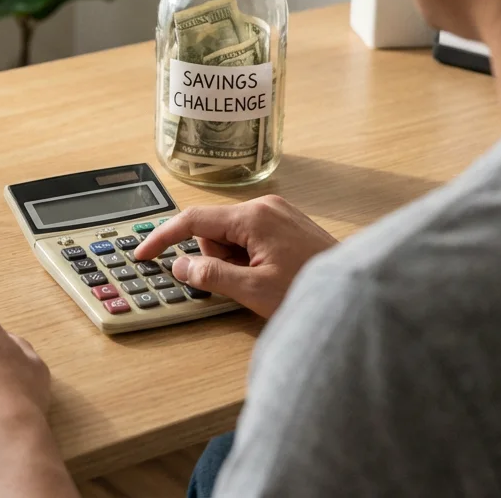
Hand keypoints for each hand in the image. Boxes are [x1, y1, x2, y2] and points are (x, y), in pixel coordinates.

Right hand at [134, 195, 337, 317]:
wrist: (357, 295)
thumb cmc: (311, 290)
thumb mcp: (253, 291)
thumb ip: (211, 275)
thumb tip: (181, 265)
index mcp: (254, 216)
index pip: (193, 220)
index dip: (163, 238)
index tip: (143, 254)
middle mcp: (266, 206)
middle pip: (213, 229)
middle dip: (215, 257)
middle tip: (241, 283)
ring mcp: (278, 213)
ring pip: (231, 236)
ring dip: (233, 261)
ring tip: (262, 282)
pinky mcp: (287, 224)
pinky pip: (250, 238)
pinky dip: (247, 258)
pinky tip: (269, 275)